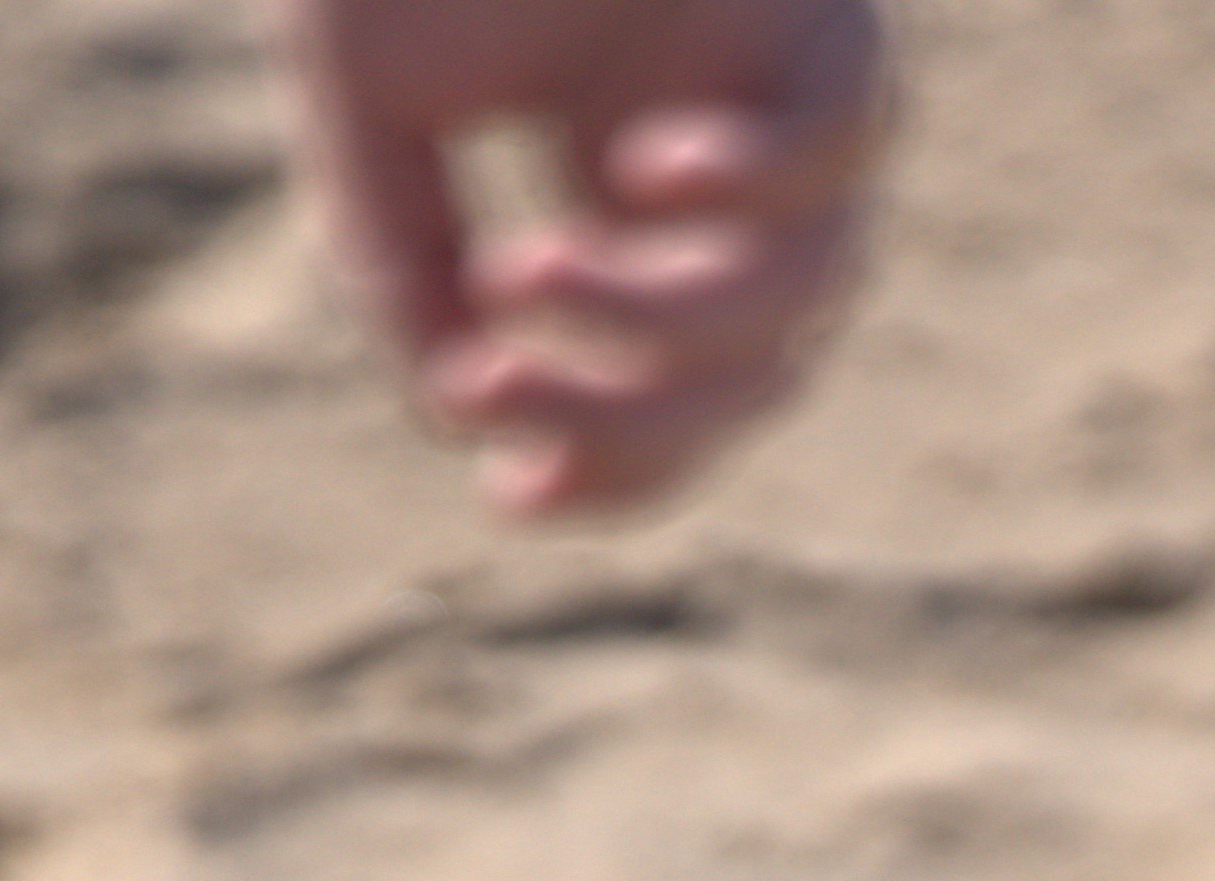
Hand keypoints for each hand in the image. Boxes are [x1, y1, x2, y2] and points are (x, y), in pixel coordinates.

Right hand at [281, 0, 892, 518]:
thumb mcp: (367, 107)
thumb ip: (400, 261)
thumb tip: (465, 413)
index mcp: (637, 189)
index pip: (680, 397)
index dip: (614, 473)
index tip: (506, 498)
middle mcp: (738, 153)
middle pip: (761, 377)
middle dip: (630, 412)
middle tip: (489, 364)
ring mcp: (791, 79)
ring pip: (811, 294)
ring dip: (666, 323)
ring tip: (525, 263)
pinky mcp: (823, 1)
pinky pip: (847, 142)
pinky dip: (758, 190)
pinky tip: (644, 168)